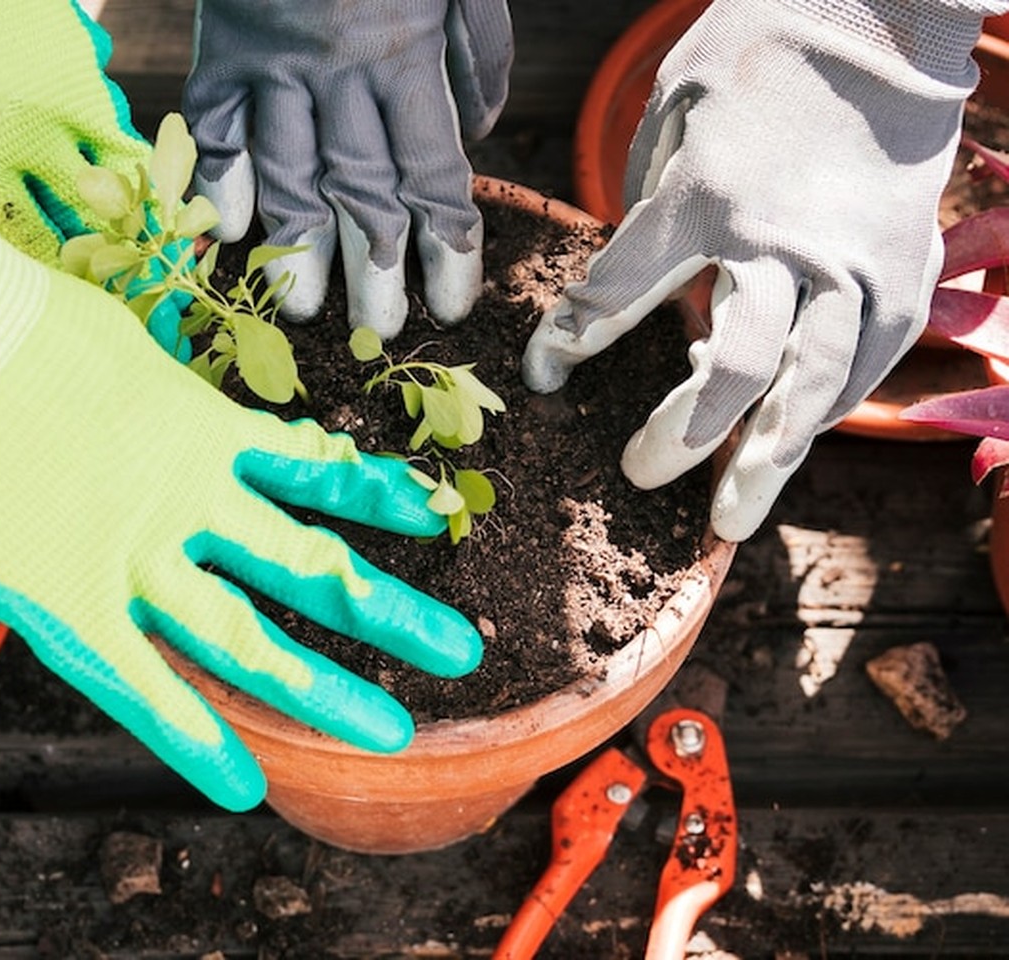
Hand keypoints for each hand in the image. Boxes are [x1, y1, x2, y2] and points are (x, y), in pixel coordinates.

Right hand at [0, 95, 481, 810]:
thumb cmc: (12, 322)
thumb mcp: (122, 344)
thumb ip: (163, 391)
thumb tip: (176, 400)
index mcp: (202, 432)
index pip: (314, 470)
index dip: (377, 496)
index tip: (430, 514)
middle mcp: (188, 503)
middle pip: (309, 566)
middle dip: (389, 611)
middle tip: (458, 649)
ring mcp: (135, 559)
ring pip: (247, 636)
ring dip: (321, 689)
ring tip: (389, 732)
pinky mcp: (70, 603)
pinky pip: (142, 683)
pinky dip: (193, 735)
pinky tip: (241, 783)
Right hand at [184, 0, 512, 337]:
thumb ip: (479, 54)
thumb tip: (479, 136)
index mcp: (406, 56)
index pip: (434, 177)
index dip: (445, 249)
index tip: (450, 304)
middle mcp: (339, 73)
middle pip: (362, 194)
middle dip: (374, 272)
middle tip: (379, 333)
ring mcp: (272, 64)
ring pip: (286, 174)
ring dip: (297, 249)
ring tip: (304, 310)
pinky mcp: (220, 49)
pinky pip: (214, 126)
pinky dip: (220, 180)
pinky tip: (230, 233)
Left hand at [523, 0, 984, 540]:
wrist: (886, 8)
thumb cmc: (763, 49)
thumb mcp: (675, 104)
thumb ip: (647, 198)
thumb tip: (624, 279)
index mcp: (704, 196)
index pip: (617, 292)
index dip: (571, 339)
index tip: (544, 371)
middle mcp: (782, 243)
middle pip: (732, 368)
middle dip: (681, 433)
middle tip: (638, 474)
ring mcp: (852, 262)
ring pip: (810, 387)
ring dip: (767, 459)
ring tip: (731, 515)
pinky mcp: (903, 269)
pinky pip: (862, 364)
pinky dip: (822, 411)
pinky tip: (789, 444)